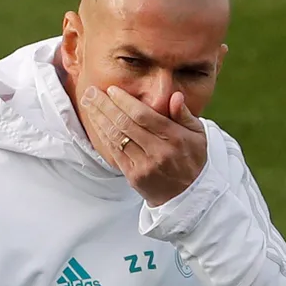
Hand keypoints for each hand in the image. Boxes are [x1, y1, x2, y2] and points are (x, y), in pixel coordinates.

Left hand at [79, 85, 208, 206]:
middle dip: (105, 106)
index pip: (143, 116)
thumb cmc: (192, 158)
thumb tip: (175, 96)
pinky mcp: (134, 176)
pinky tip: (96, 123)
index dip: (124, 102)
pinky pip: (114, 152)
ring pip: (116, 138)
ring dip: (99, 119)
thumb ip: (184, 114)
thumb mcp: (197, 134)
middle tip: (91, 92)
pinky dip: (103, 135)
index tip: (112, 90)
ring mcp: (144, 166)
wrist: (188, 195)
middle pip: (125, 124)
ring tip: (88, 103)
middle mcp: (158, 152)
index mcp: (175, 138)